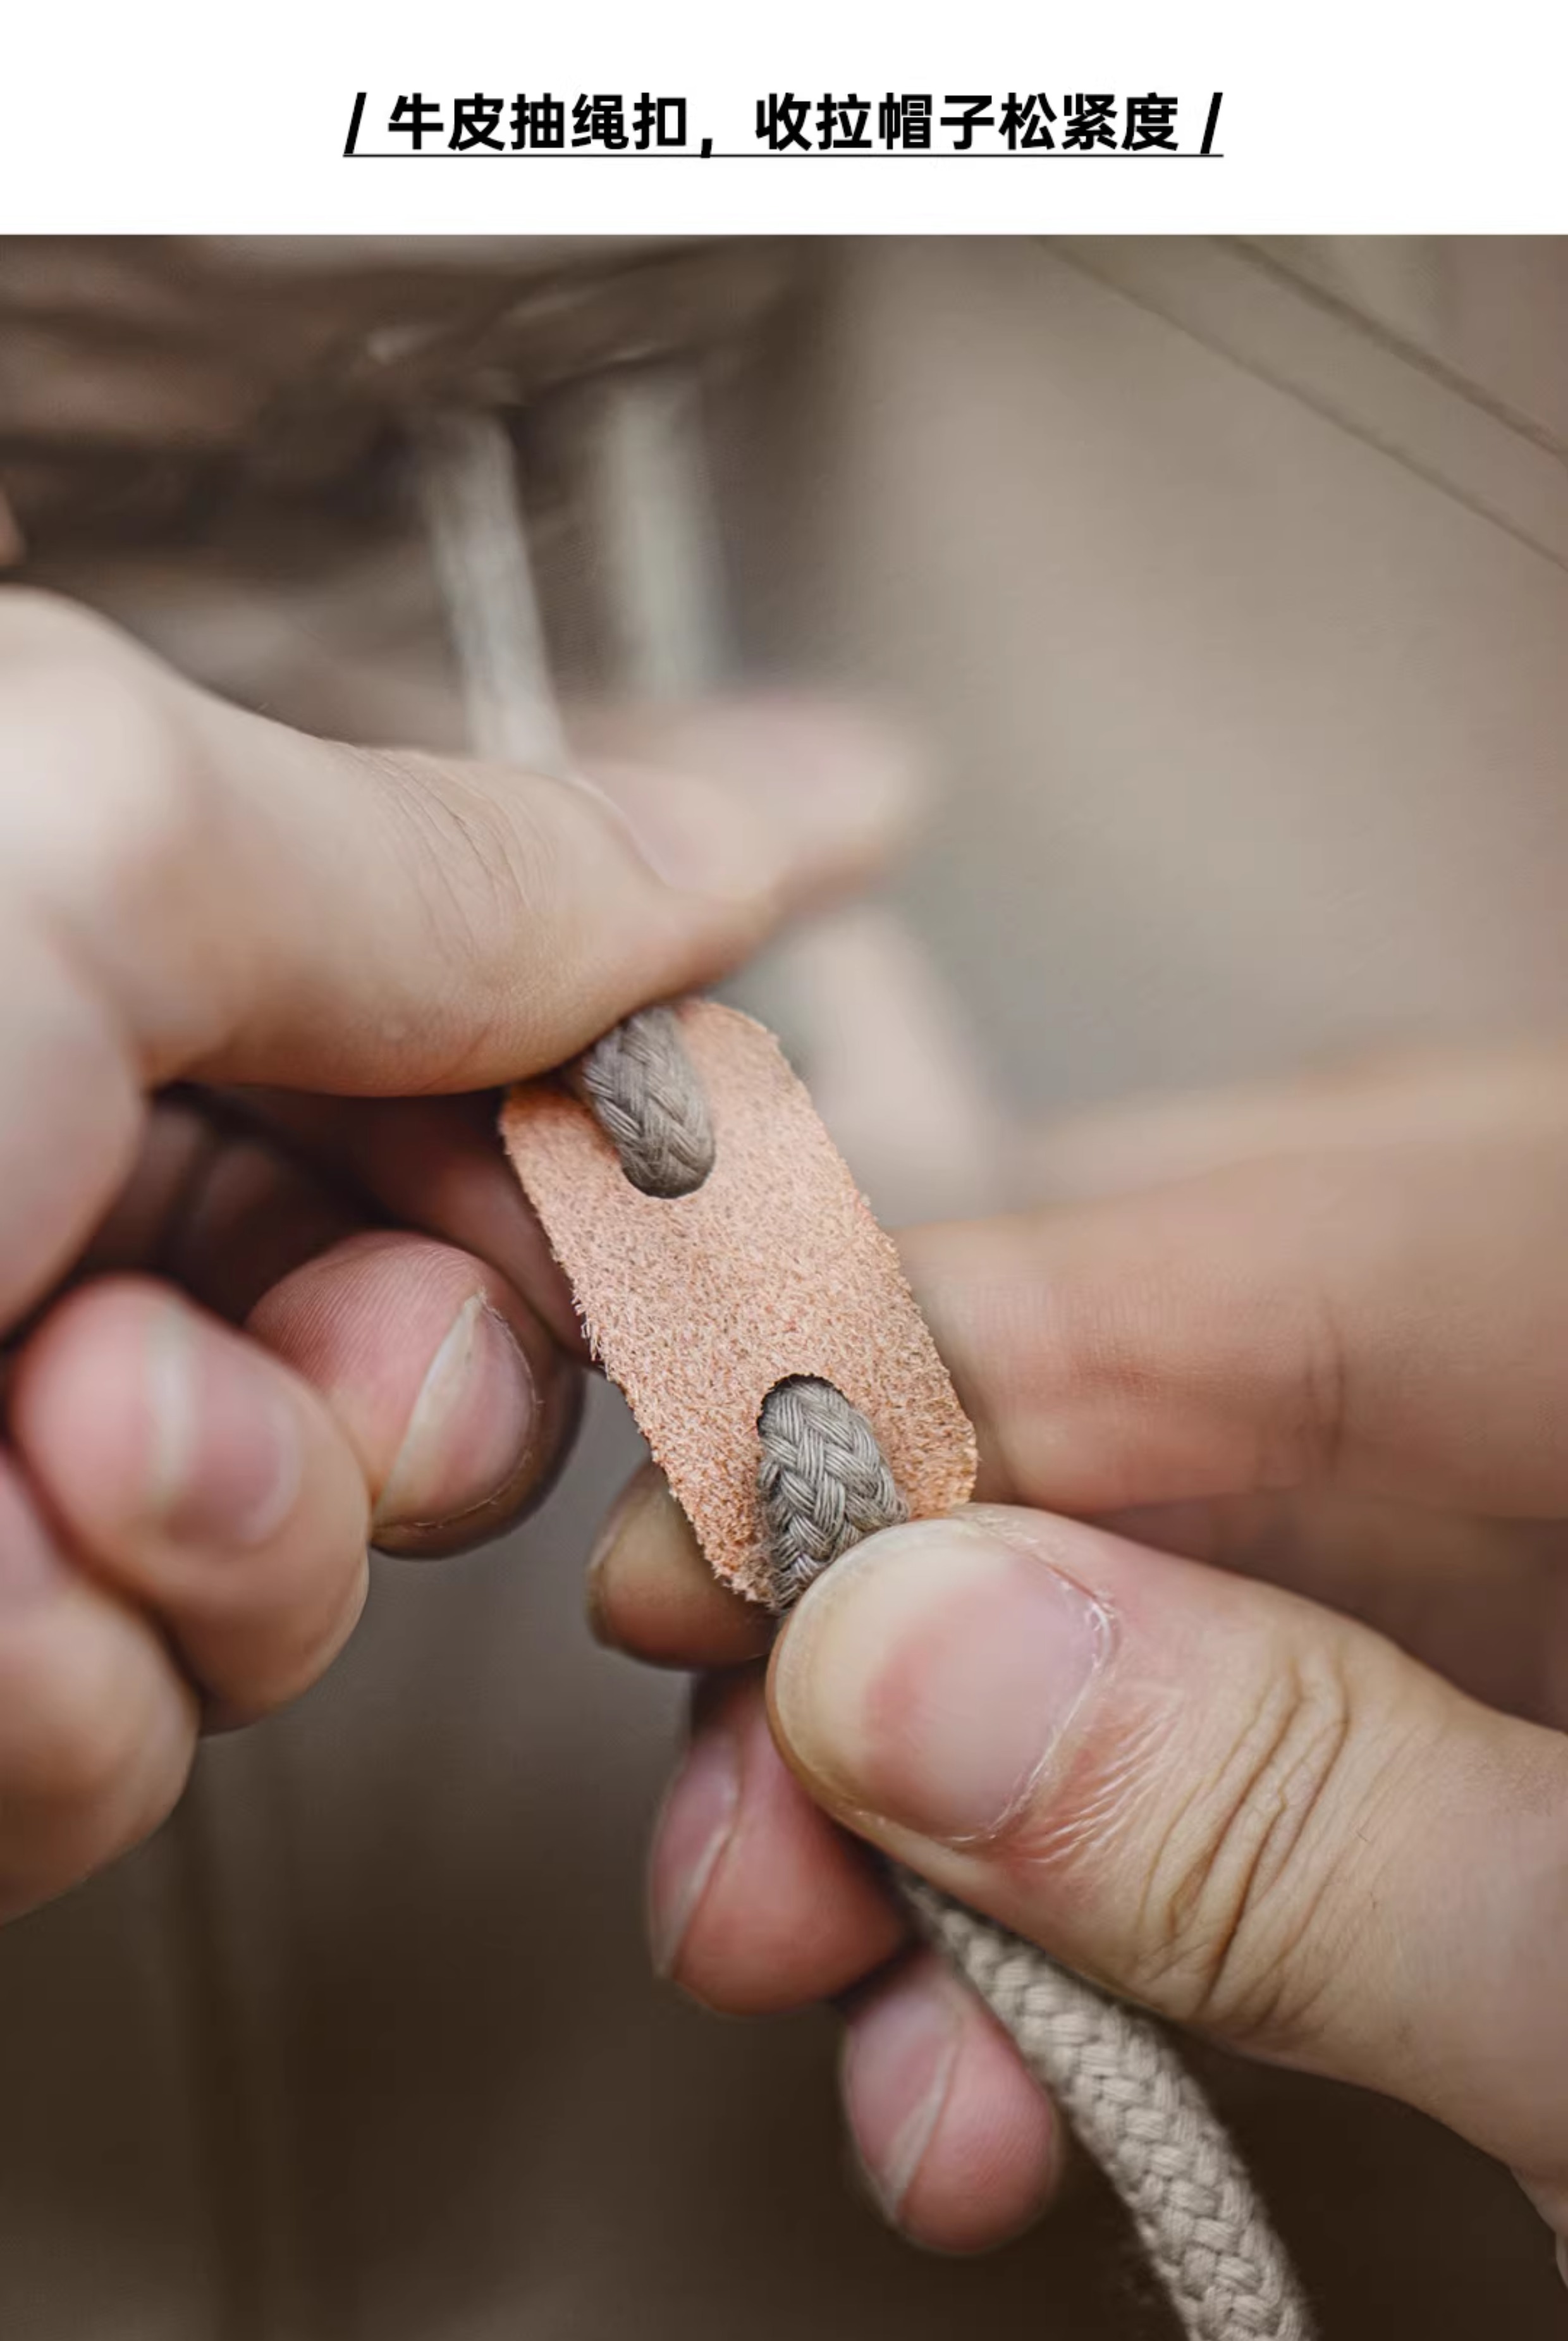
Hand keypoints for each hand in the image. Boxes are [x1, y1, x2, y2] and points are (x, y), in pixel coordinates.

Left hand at [0, 587, 909, 1920]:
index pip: (479, 1061)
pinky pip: (127, 1749)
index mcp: (86, 951)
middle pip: (433, 1334)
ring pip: (297, 1573)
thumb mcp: (106, 840)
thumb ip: (465, 864)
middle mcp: (32, 1196)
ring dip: (238, 1522)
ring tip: (61, 1432)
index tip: (729, 1204)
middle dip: (434, 1365)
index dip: (623, 1145)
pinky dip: (74, 1689)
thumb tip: (785, 803)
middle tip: (338, 1328)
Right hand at [593, 1044, 1567, 2270]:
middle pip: (1198, 1368)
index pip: (1253, 1241)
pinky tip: (999, 2050)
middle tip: (733, 1813)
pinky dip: (1122, 1861)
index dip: (926, 1365)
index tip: (678, 1531)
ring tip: (831, 1995)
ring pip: (1208, 1544)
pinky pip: (1288, 1687)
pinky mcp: (1541, 1670)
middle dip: (922, 1602)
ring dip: (983, 1775)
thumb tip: (895, 1654)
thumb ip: (1309, 1820)